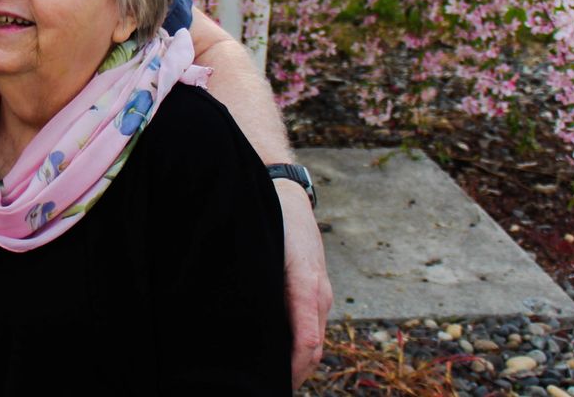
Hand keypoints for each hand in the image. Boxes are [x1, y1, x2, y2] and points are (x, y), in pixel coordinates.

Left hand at [276, 181, 331, 386]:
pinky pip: (312, 328)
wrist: (285, 195)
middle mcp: (319, 296)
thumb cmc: (271, 221)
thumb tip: (251, 316)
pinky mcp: (316, 292)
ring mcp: (321, 295)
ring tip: (272, 381)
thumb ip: (262, 285)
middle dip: (293, 374)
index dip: (290, 370)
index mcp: (306, 289)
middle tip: (266, 388)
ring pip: (314, 342)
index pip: (306, 343)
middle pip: (312, 351)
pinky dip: (300, 349)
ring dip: (297, 365)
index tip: (273, 384)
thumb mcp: (264, 251)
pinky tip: (281, 357)